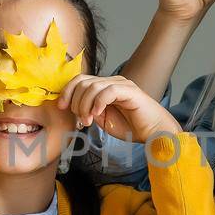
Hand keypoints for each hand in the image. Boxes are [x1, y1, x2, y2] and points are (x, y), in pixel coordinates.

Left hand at [58, 75, 179, 143]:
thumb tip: (75, 107)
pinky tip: (97, 114)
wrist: (153, 133)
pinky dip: (98, 103)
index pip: (80, 80)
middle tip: (80, 120)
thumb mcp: (102, 119)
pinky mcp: (130, 91)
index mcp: (105, 87)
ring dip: (85, 105)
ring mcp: (122, 84)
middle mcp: (112, 82)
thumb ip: (89, 110)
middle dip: (76, 102)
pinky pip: (108, 91)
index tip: (61, 107)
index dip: (67, 91)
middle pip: (83, 82)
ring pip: (93, 87)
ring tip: (88, 121)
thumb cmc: (131, 127)